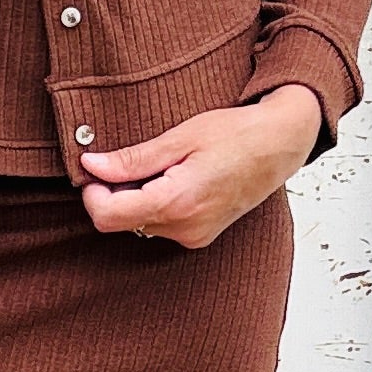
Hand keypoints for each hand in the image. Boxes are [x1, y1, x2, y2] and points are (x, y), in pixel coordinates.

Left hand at [79, 87, 320, 247]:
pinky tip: (174, 179)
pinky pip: (160, 225)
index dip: (92, 192)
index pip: (107, 216)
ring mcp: (195, 237)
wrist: (280, 144)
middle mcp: (186, 228)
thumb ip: (132, 159)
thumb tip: (91, 166)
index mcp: (177, 203)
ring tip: (163, 167)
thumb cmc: (237, 134)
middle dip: (114, 193)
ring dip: (136, 198)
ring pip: (139, 224)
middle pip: (121, 221)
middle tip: (131, 161)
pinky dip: (155, 204)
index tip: (95, 168)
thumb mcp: (180, 138)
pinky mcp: (201, 236)